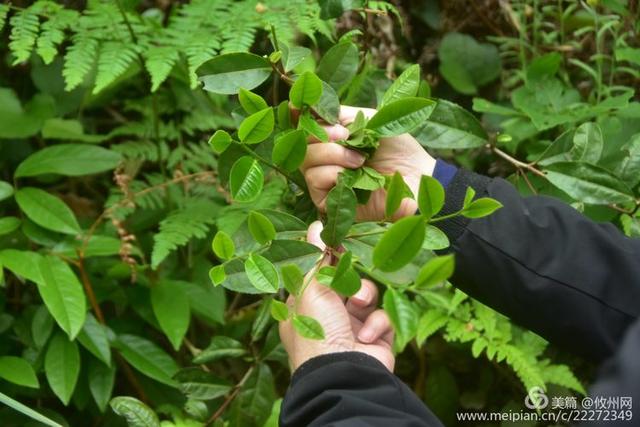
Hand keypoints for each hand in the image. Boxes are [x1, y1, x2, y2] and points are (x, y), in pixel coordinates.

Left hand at [279, 221, 394, 370]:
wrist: (344, 375)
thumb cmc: (318, 332)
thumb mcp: (311, 289)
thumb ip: (317, 257)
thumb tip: (315, 225)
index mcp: (304, 308)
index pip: (318, 275)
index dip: (330, 259)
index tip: (339, 242)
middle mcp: (327, 318)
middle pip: (346, 282)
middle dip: (351, 279)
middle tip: (351, 272)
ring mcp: (352, 329)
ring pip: (367, 296)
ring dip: (365, 297)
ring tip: (360, 305)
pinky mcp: (376, 339)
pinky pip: (382, 317)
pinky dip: (376, 323)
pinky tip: (367, 335)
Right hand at [300, 105, 436, 220]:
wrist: (416, 176)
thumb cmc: (397, 148)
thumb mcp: (369, 119)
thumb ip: (339, 114)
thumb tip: (306, 108)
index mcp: (332, 137)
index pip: (304, 125)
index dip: (299, 115)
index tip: (297, 107)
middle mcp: (324, 158)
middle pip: (301, 143)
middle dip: (321, 135)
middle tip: (345, 135)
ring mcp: (324, 180)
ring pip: (306, 161)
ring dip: (334, 155)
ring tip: (360, 160)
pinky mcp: (327, 201)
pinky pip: (315, 181)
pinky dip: (334, 173)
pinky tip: (355, 174)